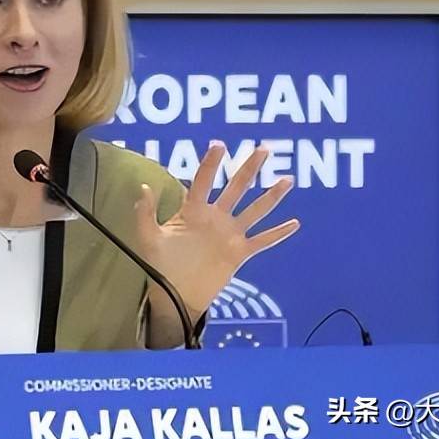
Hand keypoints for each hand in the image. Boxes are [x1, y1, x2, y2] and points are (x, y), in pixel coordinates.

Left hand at [135, 143, 299, 321]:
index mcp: (194, 210)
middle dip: (249, 168)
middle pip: (236, 187)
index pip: (204, 181)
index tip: (219, 145)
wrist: (175, 293)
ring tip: (287, 180)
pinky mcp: (239, 252)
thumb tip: (144, 186)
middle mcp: (215, 217)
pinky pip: (262, 241)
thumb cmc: (160, 264)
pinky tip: (295, 223)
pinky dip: (278, 233)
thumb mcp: (148, 238)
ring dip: (271, 196)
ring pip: (255, 210)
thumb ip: (146, 214)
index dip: (211, 163)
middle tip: (263, 149)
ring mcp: (230, 233)